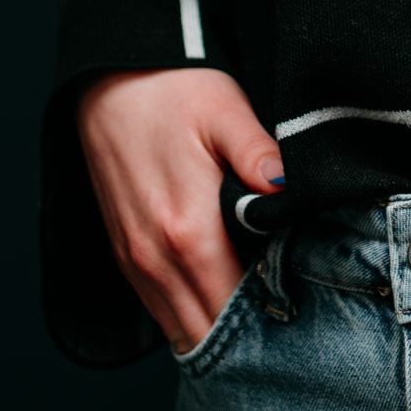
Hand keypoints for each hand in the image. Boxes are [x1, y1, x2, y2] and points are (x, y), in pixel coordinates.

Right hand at [75, 66, 283, 351]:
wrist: (111, 79)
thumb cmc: (173, 90)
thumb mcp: (225, 111)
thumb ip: (259, 157)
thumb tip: (290, 192)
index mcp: (188, 231)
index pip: (234, 307)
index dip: (269, 312)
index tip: (298, 301)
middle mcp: (156, 259)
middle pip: (207, 329)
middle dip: (246, 331)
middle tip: (284, 309)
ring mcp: (135, 261)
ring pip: (180, 329)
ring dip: (215, 326)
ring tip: (255, 306)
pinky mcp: (124, 254)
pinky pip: (158, 309)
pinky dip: (188, 313)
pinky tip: (217, 294)